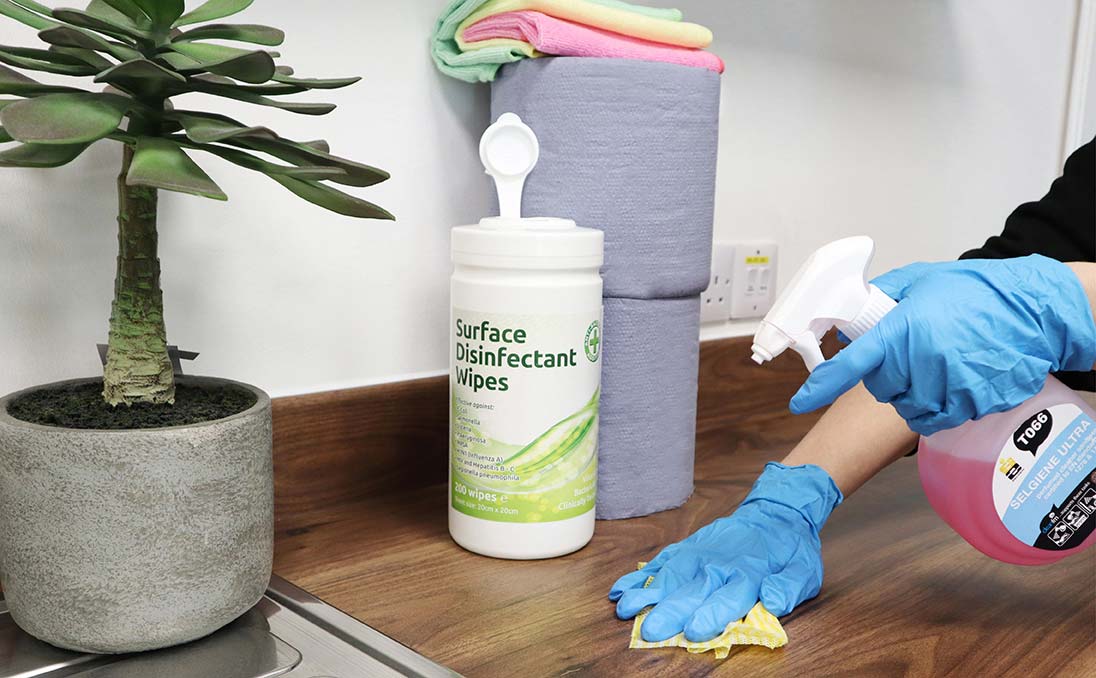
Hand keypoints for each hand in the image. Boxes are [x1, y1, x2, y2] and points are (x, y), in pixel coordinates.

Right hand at [608, 463, 841, 641]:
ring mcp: (699, 554)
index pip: (728, 598)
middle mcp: (719, 564)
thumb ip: (789, 588)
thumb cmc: (789, 551)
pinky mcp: (688, 548)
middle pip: (691, 590)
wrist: (776, 512)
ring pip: (670, 574)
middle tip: (649, 631)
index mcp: (749, 575)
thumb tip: (775, 600)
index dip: (711, 615)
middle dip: (669, 611)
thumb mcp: (805, 572)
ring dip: (647, 592)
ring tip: (625, 608)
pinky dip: (640, 575)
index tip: (693, 630)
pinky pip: (661, 561)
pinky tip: (621, 588)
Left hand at [790, 255, 1095, 435]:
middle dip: (887, 374)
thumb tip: (855, 312)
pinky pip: (939, 418)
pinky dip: (938, 407)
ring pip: (908, 406)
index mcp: (903, 330)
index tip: (801, 400)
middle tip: (909, 353)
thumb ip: (884, 294)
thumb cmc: (978, 292)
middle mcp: (922, 361)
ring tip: (933, 366)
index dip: (822, 385)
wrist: (1033, 309)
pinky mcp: (972, 403)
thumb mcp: (922, 280)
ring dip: (912, 393)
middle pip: (882, 387)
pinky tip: (949, 383)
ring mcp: (948, 386)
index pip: (853, 363)